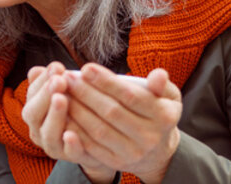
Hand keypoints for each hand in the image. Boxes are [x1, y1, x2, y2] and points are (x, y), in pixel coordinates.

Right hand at [21, 62, 70, 157]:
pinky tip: (71, 134)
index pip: (31, 95)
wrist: (98, 140)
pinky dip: (70, 144)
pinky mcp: (73, 157)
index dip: (42, 81)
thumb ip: (52, 82)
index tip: (57, 66)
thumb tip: (36, 70)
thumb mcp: (66, 92)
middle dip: (45, 95)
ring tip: (61, 99)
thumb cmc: (78, 109)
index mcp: (35, 112)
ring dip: (54, 115)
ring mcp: (54, 146)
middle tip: (58, 80)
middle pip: (32, 114)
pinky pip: (69, 153)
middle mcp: (39, 130)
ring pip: (48, 134)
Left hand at [62, 65, 181, 182]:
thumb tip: (158, 75)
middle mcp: (150, 137)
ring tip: (62, 93)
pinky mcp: (117, 163)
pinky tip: (64, 116)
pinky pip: (92, 147)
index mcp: (164, 117)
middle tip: (68, 78)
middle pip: (111, 112)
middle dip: (86, 93)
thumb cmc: (157, 113)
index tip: (86, 68)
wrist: (157, 151)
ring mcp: (133, 153)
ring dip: (77, 110)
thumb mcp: (168, 97)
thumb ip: (161, 84)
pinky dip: (76, 131)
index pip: (130, 96)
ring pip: (99, 130)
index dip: (106, 82)